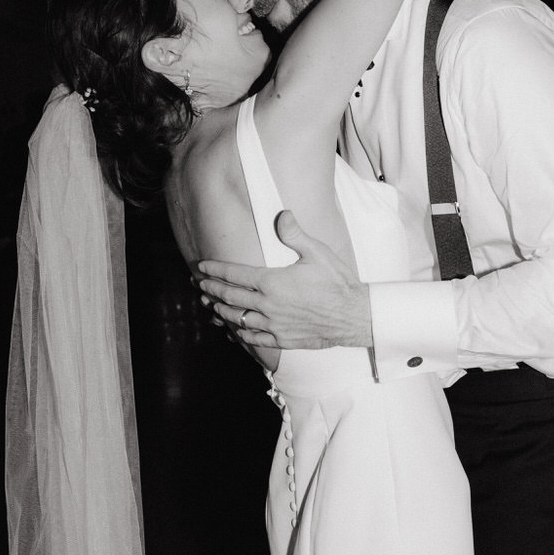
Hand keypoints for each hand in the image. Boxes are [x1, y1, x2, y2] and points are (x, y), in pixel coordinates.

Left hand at [195, 211, 372, 350]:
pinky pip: (254, 339)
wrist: (354, 315)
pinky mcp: (282, 339)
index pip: (235, 274)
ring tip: (210, 305)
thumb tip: (282, 215)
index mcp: (272, 282)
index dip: (215, 270)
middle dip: (212, 289)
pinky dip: (239, 335)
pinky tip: (233, 332)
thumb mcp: (317, 253)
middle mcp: (268, 305)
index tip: (202, 267)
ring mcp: (273, 325)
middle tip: (199, 285)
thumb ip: (294, 234)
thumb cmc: (336, 282)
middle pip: (230, 297)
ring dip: (220, 312)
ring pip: (238, 319)